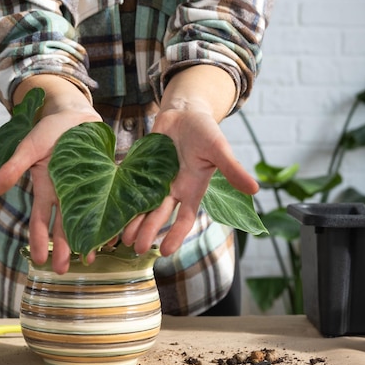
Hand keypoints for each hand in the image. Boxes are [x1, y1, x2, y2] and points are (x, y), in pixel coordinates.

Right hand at [0, 76, 100, 272]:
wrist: (73, 113)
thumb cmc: (48, 130)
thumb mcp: (28, 147)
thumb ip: (13, 168)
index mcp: (47, 188)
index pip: (40, 219)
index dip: (38, 239)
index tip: (39, 260)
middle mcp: (66, 193)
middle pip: (64, 225)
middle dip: (63, 248)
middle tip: (63, 271)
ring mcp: (86, 188)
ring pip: (86, 218)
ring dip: (87, 238)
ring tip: (90, 260)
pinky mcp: (105, 179)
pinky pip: (109, 201)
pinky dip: (112, 217)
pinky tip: (118, 232)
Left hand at [121, 108, 258, 255]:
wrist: (185, 113)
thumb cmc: (205, 131)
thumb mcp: (219, 149)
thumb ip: (233, 170)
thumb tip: (256, 189)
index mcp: (191, 188)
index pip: (185, 218)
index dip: (176, 235)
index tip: (166, 251)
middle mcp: (172, 189)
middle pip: (158, 215)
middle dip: (147, 232)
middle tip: (135, 249)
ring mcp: (154, 179)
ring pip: (142, 205)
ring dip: (132, 221)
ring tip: (121, 237)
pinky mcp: (140, 168)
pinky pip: (128, 184)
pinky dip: (119, 196)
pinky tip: (108, 208)